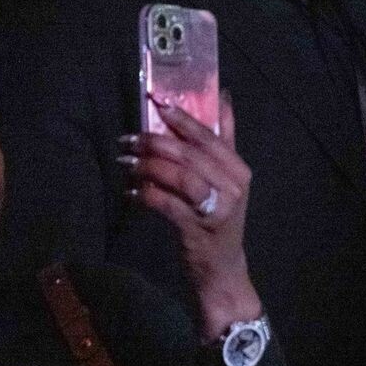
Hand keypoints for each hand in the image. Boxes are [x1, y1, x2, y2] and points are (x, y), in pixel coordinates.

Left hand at [122, 92, 259, 338]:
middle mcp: (233, 186)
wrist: (223, 269)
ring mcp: (217, 208)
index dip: (183, 119)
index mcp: (239, 170)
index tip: (156, 103)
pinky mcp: (197, 229)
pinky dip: (146, 194)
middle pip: (191, 155)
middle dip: (156, 142)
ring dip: (148, 166)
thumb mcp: (227, 180)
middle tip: (129, 139)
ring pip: (179, 176)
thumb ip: (224, 140)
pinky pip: (166, 204)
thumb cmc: (218, 220)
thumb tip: (222, 96)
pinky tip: (132, 192)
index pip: (210, 137)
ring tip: (126, 162)